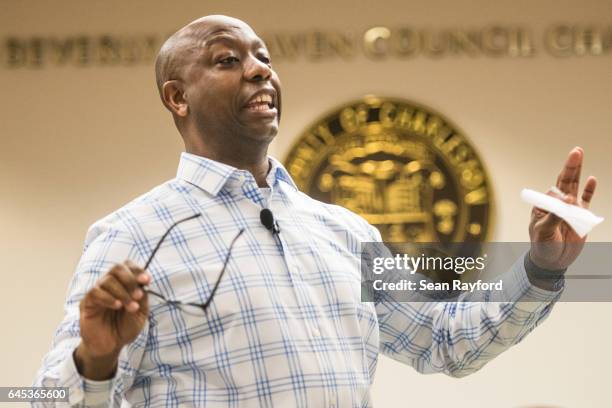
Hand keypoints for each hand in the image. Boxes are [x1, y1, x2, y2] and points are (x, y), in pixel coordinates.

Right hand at [75, 261, 150, 379]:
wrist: (111, 346)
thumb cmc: (125, 327)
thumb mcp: (141, 312)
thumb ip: (142, 298)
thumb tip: (142, 284)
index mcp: (124, 283)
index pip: (128, 266)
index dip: (138, 270)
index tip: (146, 280)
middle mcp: (110, 284)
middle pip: (117, 268)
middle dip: (130, 280)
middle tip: (138, 295)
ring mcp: (98, 292)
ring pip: (107, 280)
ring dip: (122, 293)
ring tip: (131, 307)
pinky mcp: (87, 302)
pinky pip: (95, 292)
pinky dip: (108, 298)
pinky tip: (117, 306)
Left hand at [528, 147, 596, 270]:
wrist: (552, 261)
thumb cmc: (542, 246)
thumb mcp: (544, 232)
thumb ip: (554, 216)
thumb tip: (566, 201)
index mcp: (543, 205)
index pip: (553, 193)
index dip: (561, 194)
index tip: (567, 202)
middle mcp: (556, 203)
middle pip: (564, 182)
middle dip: (570, 166)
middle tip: (576, 151)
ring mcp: (569, 208)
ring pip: (575, 186)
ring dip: (578, 171)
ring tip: (578, 154)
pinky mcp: (580, 216)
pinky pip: (586, 200)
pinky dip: (589, 190)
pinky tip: (592, 179)